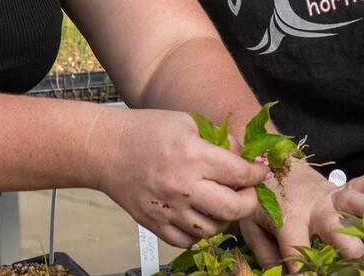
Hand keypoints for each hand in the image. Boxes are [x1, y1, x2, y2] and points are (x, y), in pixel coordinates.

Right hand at [87, 107, 268, 247]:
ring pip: (213, 230)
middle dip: (250, 201)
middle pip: (234, 209)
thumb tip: (246, 159)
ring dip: (224, 218)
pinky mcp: (154, 224)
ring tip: (219, 202)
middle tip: (247, 192)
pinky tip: (198, 215)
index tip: (259, 171)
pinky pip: (188, 241)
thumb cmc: (145, 131)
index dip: (258, 173)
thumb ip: (219, 141)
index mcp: (192, 155)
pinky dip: (199, 232)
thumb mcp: (187, 123)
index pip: (241, 173)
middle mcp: (182, 186)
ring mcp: (167, 209)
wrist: (104, 149)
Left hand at [238, 162, 363, 269]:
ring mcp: (331, 196)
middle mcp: (314, 207)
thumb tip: (280, 275)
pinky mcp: (342, 189)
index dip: (302, 268)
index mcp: (288, 217)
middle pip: (332, 225)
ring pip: (355, 201)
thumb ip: (265, 253)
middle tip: (361, 257)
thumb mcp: (252, 225)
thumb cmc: (262, 199)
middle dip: (347, 242)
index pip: (295, 247)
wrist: (268, 160)